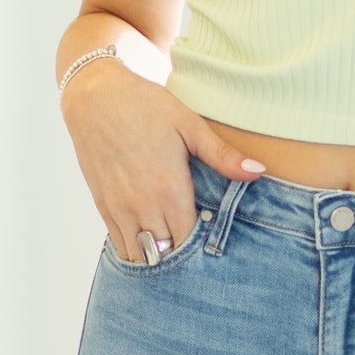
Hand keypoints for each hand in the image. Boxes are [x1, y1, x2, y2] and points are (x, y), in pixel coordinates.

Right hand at [62, 58, 263, 258]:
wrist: (95, 96)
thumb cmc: (145, 106)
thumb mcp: (190, 125)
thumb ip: (223, 156)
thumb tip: (259, 171)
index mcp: (169, 189)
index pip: (190, 241)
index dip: (204, 248)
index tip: (215, 242)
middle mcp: (143, 205)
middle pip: (167, 255)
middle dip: (184, 257)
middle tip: (198, 250)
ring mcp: (120, 209)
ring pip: (142, 256)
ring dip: (159, 257)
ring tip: (175, 248)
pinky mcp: (104, 207)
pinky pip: (120, 245)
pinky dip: (137, 250)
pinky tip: (151, 242)